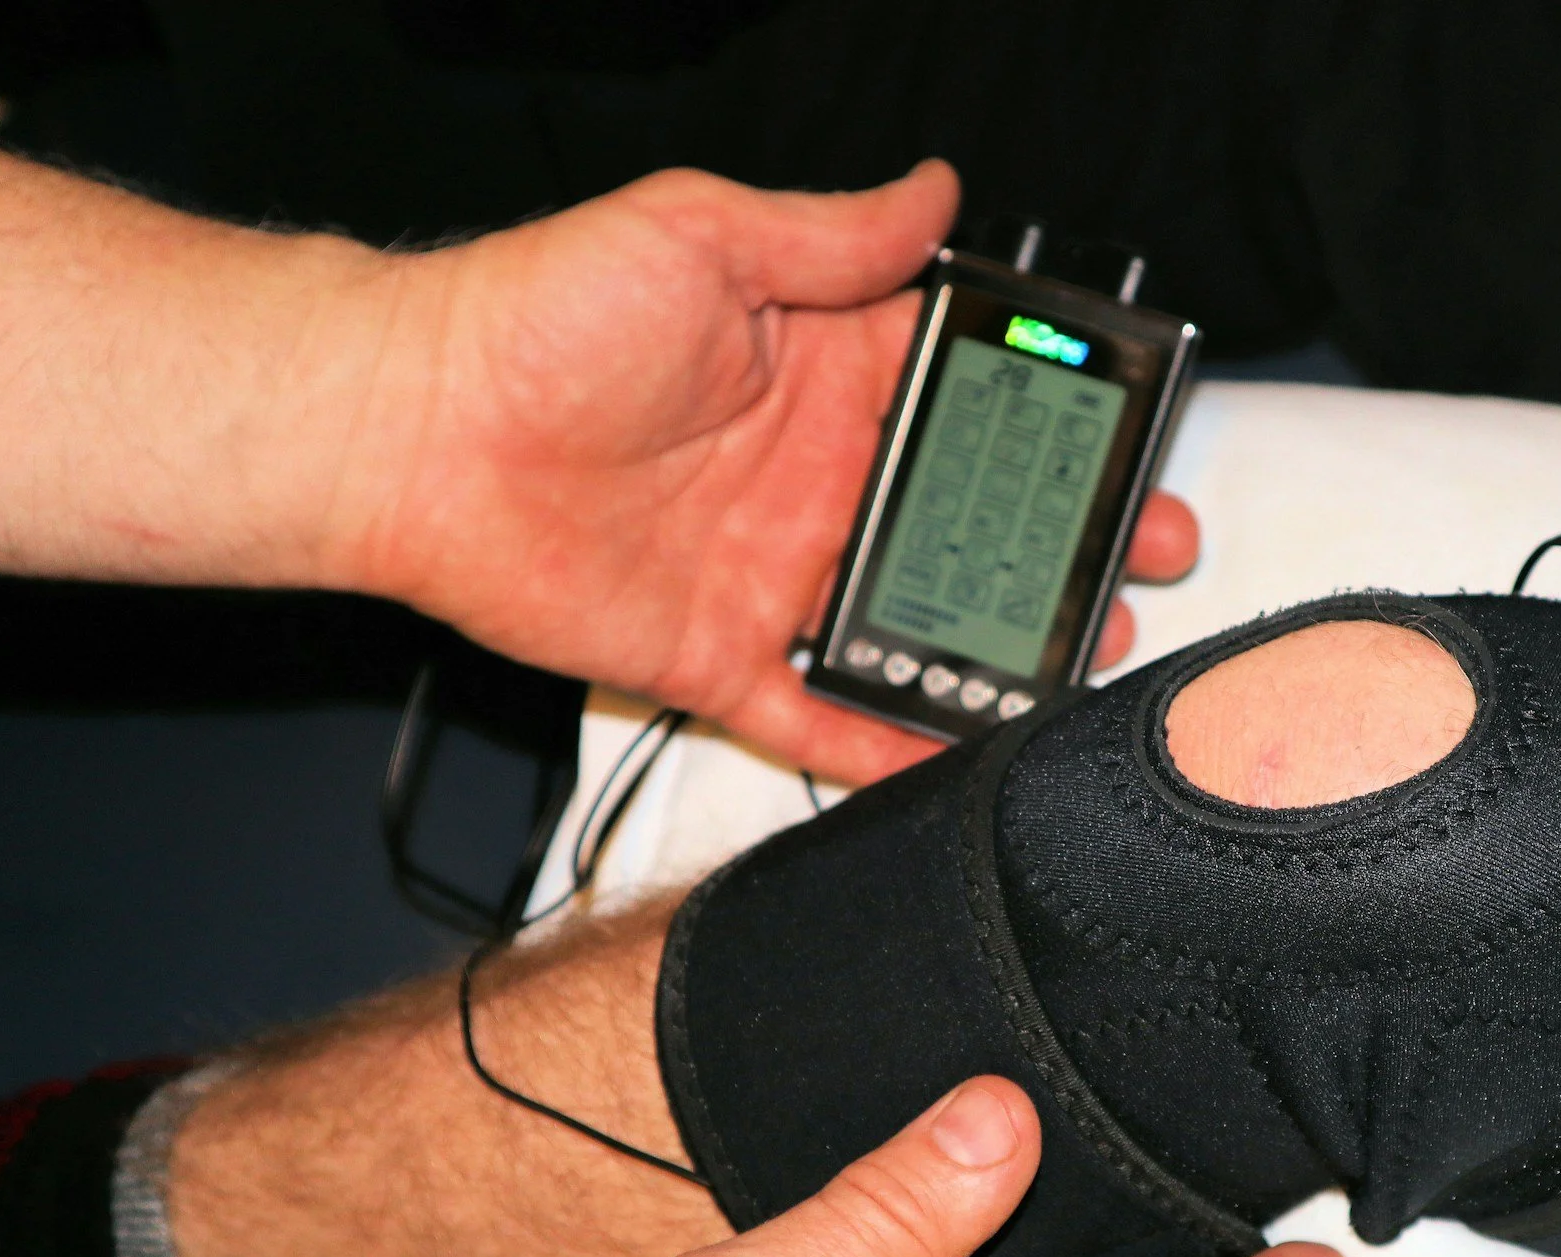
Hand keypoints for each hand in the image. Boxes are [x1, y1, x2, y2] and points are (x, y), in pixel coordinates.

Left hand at [336, 162, 1198, 784]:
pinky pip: (820, 714)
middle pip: (970, 519)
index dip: (1049, 415)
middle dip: (1067, 537)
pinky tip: (960, 760)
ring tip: (1091, 653)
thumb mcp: (700, 235)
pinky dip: (887, 745)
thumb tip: (937, 192)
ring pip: (919, 620)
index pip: (967, 394)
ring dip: (1005, 642)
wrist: (413, 431)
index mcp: (823, 370)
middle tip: (1147, 547)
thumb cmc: (536, 317)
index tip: (1124, 427)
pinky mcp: (720, 653)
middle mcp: (813, 475)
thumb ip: (831, 235)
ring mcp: (775, 570)